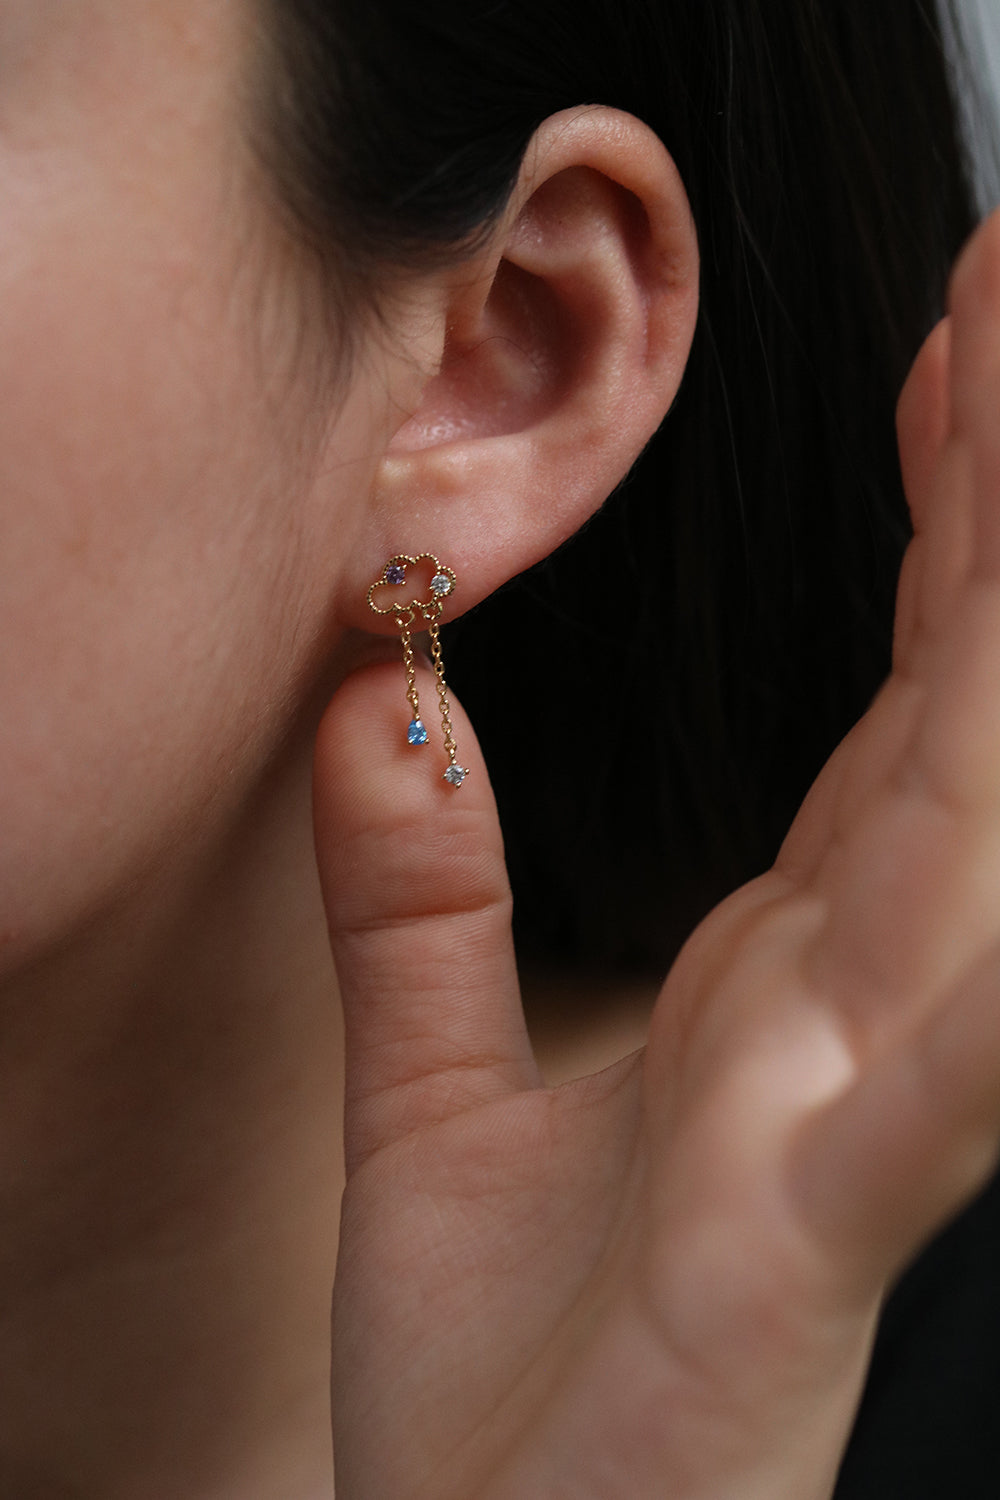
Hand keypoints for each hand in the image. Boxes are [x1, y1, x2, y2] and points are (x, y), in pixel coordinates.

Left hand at [314, 208, 999, 1499]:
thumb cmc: (502, 1393)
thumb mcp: (424, 1098)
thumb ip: (412, 890)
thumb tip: (374, 700)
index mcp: (778, 980)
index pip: (889, 711)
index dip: (935, 541)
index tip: (949, 373)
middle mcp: (845, 1019)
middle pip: (947, 723)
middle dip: (991, 516)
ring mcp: (848, 1116)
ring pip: (963, 835)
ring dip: (998, 642)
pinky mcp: (812, 1230)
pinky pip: (938, 1058)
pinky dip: (985, 944)